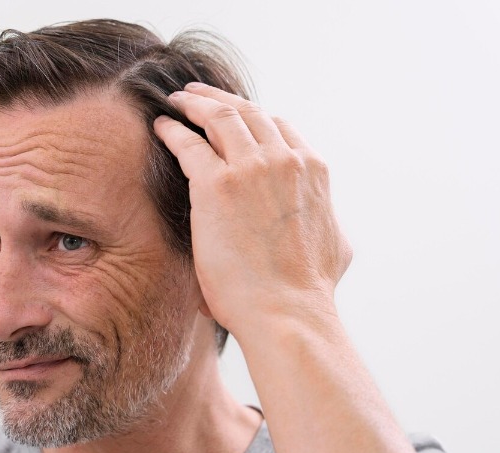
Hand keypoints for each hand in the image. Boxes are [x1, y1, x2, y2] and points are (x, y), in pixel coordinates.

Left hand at [153, 82, 351, 337]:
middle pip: (248, 113)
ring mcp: (251, 168)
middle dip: (221, 100)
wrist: (287, 311)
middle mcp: (285, 159)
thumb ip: (326, 220)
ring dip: (196, 103)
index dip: (253, 119)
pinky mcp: (217, 184)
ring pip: (219, 117)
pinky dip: (173, 130)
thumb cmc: (308, 291)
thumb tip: (324, 220)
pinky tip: (161, 126)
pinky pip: (189, 143)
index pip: (279, 128)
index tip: (234, 119)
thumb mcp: (338, 245)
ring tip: (178, 100)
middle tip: (198, 95)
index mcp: (312, 170)